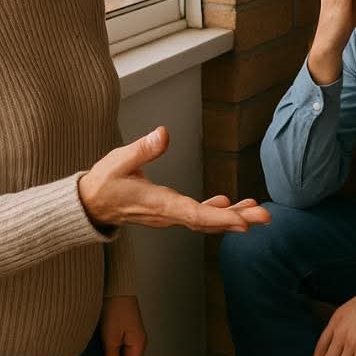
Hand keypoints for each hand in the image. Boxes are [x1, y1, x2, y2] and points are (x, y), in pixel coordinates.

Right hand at [78, 127, 272, 232]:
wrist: (89, 203)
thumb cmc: (103, 182)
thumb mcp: (119, 160)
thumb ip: (142, 148)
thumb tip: (163, 133)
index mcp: (158, 203)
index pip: (194, 214)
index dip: (220, 218)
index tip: (244, 221)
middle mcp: (167, 214)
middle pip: (207, 221)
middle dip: (238, 219)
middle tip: (266, 216)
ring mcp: (169, 215)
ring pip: (205, 220)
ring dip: (232, 216)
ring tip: (258, 210)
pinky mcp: (169, 211)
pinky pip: (197, 215)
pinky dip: (216, 213)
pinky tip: (229, 205)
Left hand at [101, 296, 146, 355]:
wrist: (116, 288)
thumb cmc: (116, 307)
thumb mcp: (111, 339)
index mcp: (139, 344)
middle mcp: (139, 340)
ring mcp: (133, 334)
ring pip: (126, 354)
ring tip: (106, 352)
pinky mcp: (126, 329)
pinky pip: (122, 346)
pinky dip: (115, 350)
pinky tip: (106, 349)